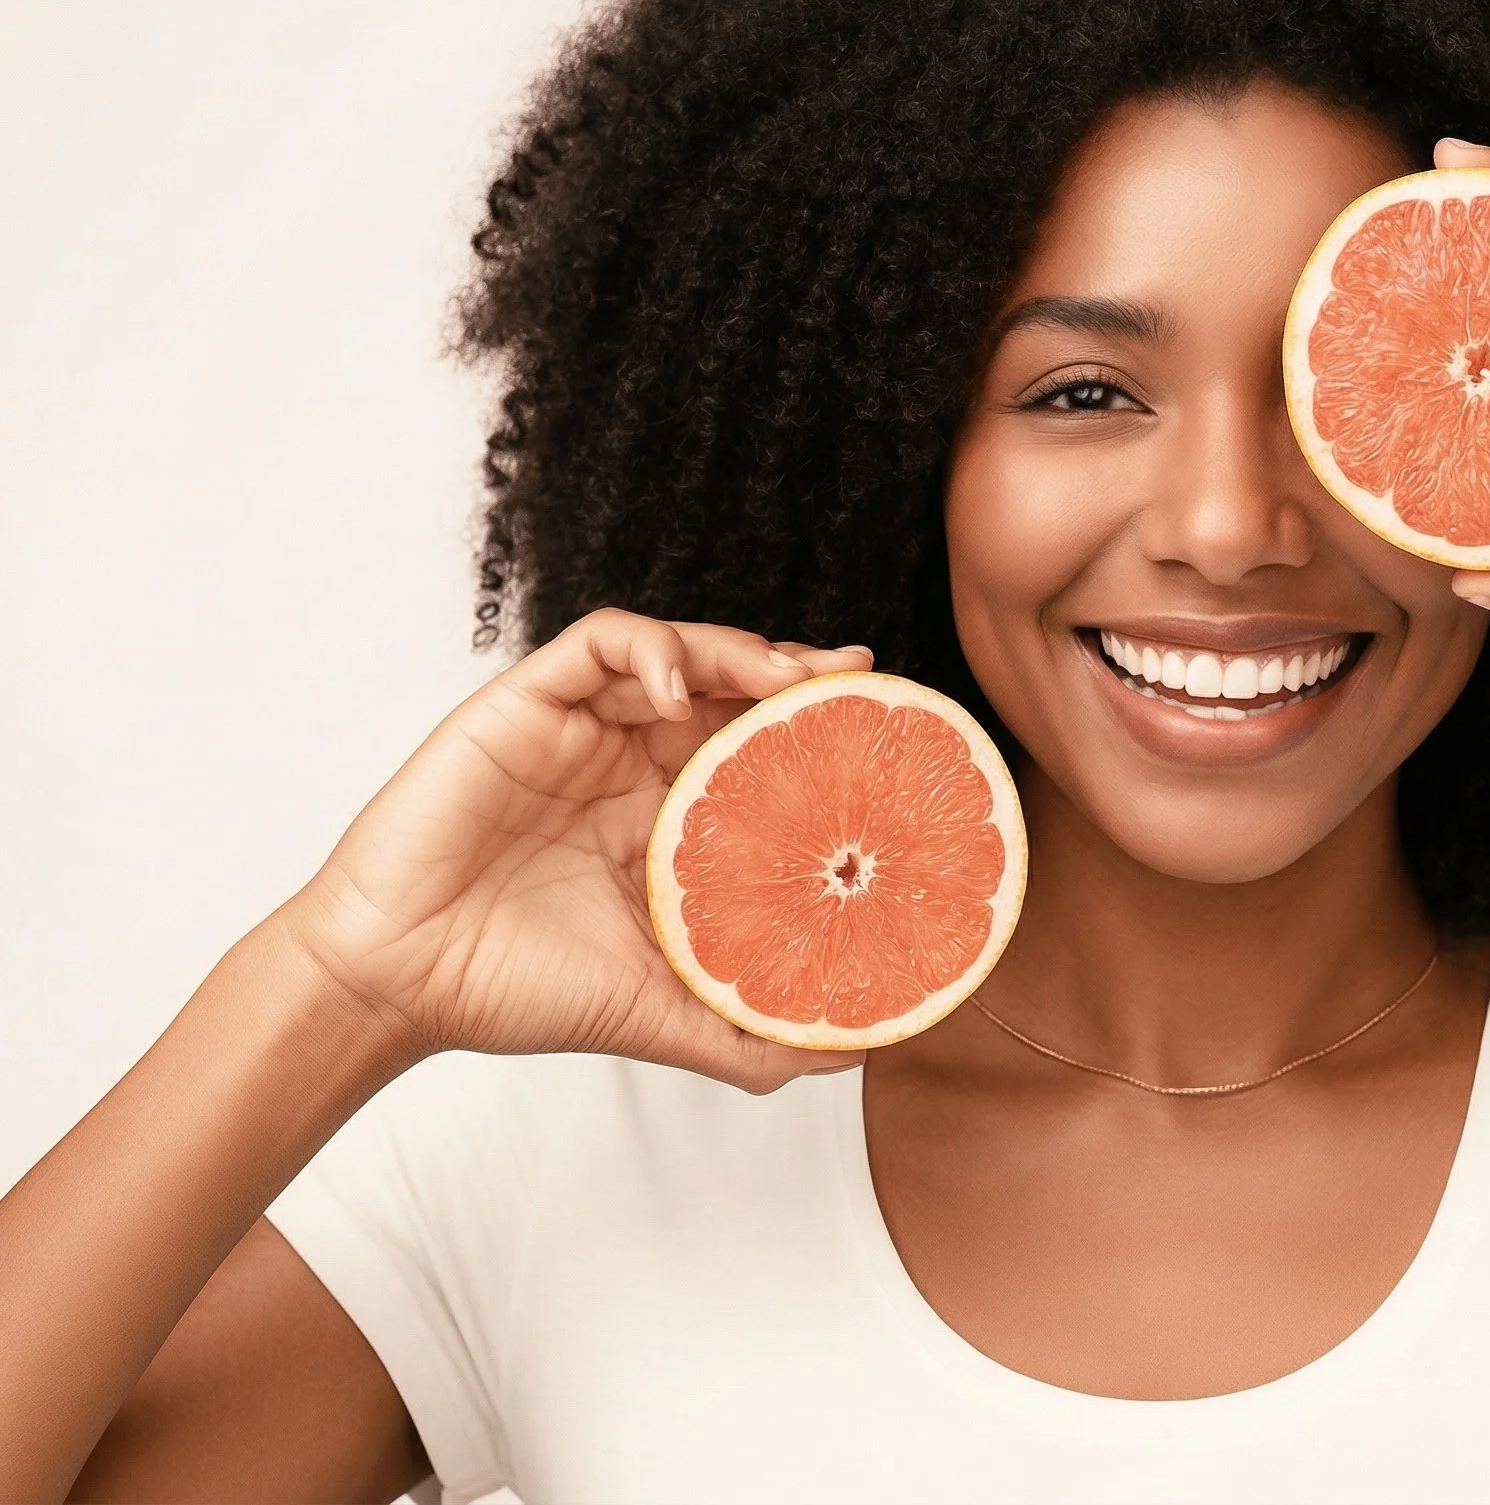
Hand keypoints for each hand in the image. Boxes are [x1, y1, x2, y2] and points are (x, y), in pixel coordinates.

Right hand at [277, 610, 872, 1090]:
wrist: (399, 984)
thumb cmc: (518, 990)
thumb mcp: (662, 1014)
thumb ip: (754, 1030)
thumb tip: (864, 1047)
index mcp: (668, 818)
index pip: (760, 748)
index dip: (822, 730)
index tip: (888, 725)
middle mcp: (632, 762)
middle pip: (733, 688)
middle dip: (799, 676)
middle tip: (857, 680)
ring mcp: (581, 727)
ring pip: (679, 652)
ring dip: (741, 651)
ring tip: (788, 677)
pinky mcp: (526, 703)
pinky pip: (599, 643)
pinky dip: (650, 650)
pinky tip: (680, 691)